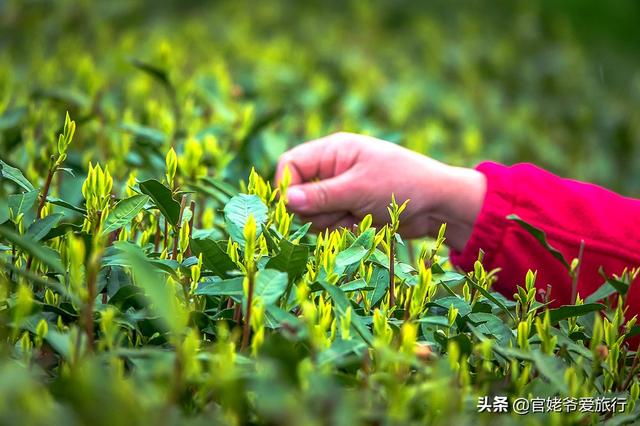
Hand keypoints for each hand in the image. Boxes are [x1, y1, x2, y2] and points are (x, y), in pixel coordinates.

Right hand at [275, 132, 485, 250]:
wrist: (437, 205)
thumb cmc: (402, 185)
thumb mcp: (359, 188)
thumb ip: (321, 196)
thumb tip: (286, 200)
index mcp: (332, 151)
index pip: (290, 164)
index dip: (287, 186)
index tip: (296, 207)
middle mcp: (332, 169)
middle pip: (297, 194)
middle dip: (316, 210)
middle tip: (345, 209)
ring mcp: (339, 191)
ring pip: (311, 214)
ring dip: (332, 222)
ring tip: (360, 214)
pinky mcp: (347, 210)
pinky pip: (329, 225)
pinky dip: (343, 229)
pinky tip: (365, 222)